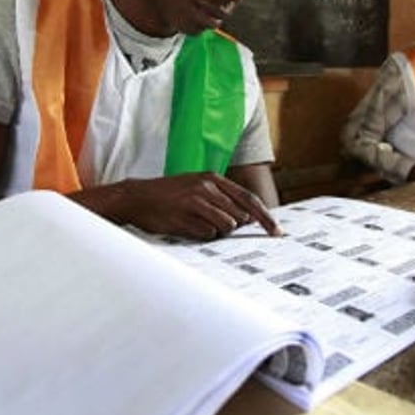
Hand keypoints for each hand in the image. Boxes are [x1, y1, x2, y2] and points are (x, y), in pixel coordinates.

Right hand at [96, 172, 281, 239]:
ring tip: (195, 221)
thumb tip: (249, 218)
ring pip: (225, 226)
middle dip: (233, 226)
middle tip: (211, 223)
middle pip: (239, 216)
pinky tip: (187, 225)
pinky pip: (207, 234)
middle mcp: (206, 188)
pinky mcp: (184, 216)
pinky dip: (202, 235)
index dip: (266, 218)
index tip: (277, 232)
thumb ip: (223, 199)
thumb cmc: (169, 195)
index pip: (249, 200)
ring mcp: (195, 202)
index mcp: (213, 178)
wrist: (136, 197)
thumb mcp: (197, 187)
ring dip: (216, 230)